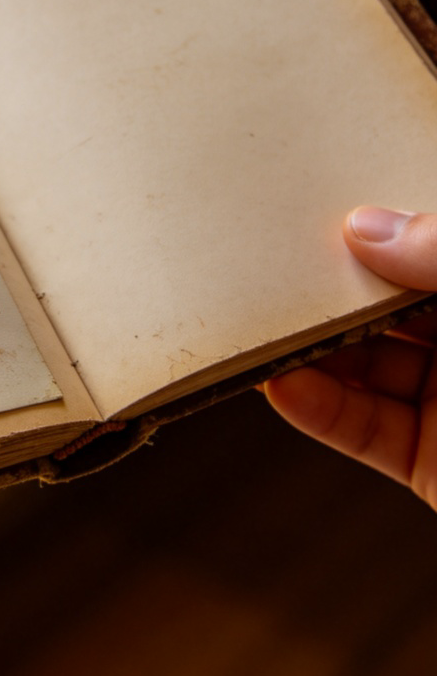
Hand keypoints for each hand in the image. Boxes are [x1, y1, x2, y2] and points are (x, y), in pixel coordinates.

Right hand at [265, 206, 436, 510]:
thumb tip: (362, 226)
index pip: (420, 247)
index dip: (371, 227)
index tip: (312, 210)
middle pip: (382, 306)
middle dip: (324, 290)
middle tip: (266, 268)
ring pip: (362, 367)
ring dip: (306, 351)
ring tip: (256, 330)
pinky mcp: (433, 466)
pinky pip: (364, 430)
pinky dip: (318, 411)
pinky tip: (281, 388)